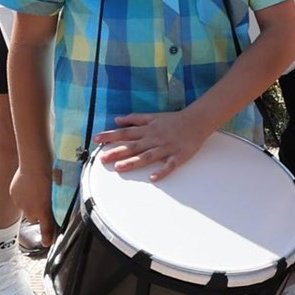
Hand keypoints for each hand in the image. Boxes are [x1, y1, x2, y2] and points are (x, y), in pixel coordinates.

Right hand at [10, 164, 56, 245]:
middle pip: (35, 217)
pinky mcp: (14, 195)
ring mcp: (21, 203)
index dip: (47, 237)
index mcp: (44, 210)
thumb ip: (59, 201)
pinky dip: (23, 195)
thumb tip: (62, 203)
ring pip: (26, 207)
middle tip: (44, 199)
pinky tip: (29, 183)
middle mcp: (31, 210)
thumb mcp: (60, 189)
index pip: (47, 228)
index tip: (47, 243)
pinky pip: (19, 199)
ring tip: (37, 188)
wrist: (35, 162)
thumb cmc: (52, 174)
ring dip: (31, 202)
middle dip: (39, 212)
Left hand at [95, 110, 212, 178]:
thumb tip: (117, 120)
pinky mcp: (178, 155)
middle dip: (117, 152)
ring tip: (120, 168)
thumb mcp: (153, 116)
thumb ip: (135, 119)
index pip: (126, 133)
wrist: (197, 120)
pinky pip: (170, 165)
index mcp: (148, 130)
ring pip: (148, 156)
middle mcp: (154, 139)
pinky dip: (162, 171)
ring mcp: (166, 148)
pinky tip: (153, 178)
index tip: (97, 139)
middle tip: (103, 159)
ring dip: (134, 162)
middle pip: (134, 146)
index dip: (111, 136)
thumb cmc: (174, 119)